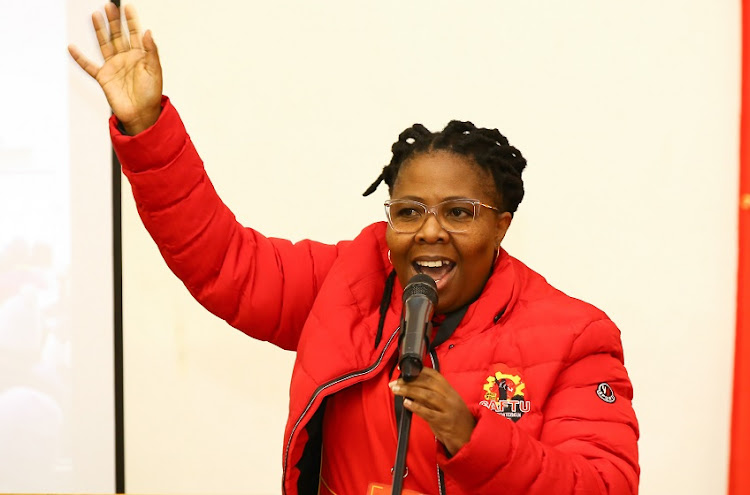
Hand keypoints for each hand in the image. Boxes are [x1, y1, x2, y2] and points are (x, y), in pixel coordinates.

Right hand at [68, 3, 162, 134]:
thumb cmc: (151, 95)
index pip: (135, 34)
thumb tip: (148, 31)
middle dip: (114, 21)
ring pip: (105, 44)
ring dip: (100, 30)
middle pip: (118, 35)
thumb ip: (151, 51)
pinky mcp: (104, 77)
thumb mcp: (155, 71)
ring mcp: (114, 67)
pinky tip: (72, 48)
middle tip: (110, 6)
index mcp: (140, 56)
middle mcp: (126, 59)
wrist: (141, 114)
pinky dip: (79, 58)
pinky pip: (89, 66)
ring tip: (96, 15)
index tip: (128, 7)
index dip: (131, 21)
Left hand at [390, 367, 475, 455]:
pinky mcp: (445, 423)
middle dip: (410, 381)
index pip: (434, 375)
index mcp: (451, 391)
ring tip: (396, 389)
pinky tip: (406, 403)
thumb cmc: (455, 421)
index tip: (405, 369)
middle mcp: (450, 398)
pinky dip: (416, 407)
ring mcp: (448, 410)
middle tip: (395, 382)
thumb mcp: (446, 404)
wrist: (469, 438)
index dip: (419, 371)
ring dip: (409, 391)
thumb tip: (411, 389)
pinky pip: (429, 413)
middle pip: (428, 384)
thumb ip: (432, 396)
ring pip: (427, 395)